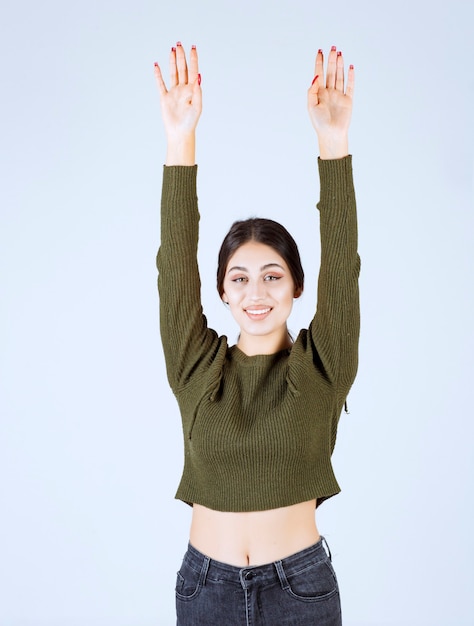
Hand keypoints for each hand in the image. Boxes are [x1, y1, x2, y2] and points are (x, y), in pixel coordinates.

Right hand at [154, 43, 201, 163]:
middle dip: (181, 56)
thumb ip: (197, 92)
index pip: (193, 71)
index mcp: (192, 90)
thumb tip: (198, 78)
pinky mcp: (165, 98)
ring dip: (172, 62)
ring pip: (173, 73)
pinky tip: (156, 66)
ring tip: (172, 49)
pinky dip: (158, 75)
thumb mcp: (197, 107)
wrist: (180, 133)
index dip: (193, 59)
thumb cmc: (190, 122)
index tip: (193, 48)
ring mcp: (174, 93)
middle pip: (182, 69)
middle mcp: (183, 89)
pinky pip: (160, 84)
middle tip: (179, 43)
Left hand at [307, 47, 353, 158]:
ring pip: (339, 76)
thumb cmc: (319, 122)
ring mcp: (339, 95)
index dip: (319, 62)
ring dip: (340, 65)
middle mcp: (329, 92)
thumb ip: (312, 91)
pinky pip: (350, 86)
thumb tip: (316, 76)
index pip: (319, 74)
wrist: (331, 134)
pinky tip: (350, 67)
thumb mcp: (311, 106)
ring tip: (339, 53)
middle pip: (330, 72)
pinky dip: (351, 76)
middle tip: (332, 47)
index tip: (319, 51)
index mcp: (319, 93)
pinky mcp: (348, 100)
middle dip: (331, 60)